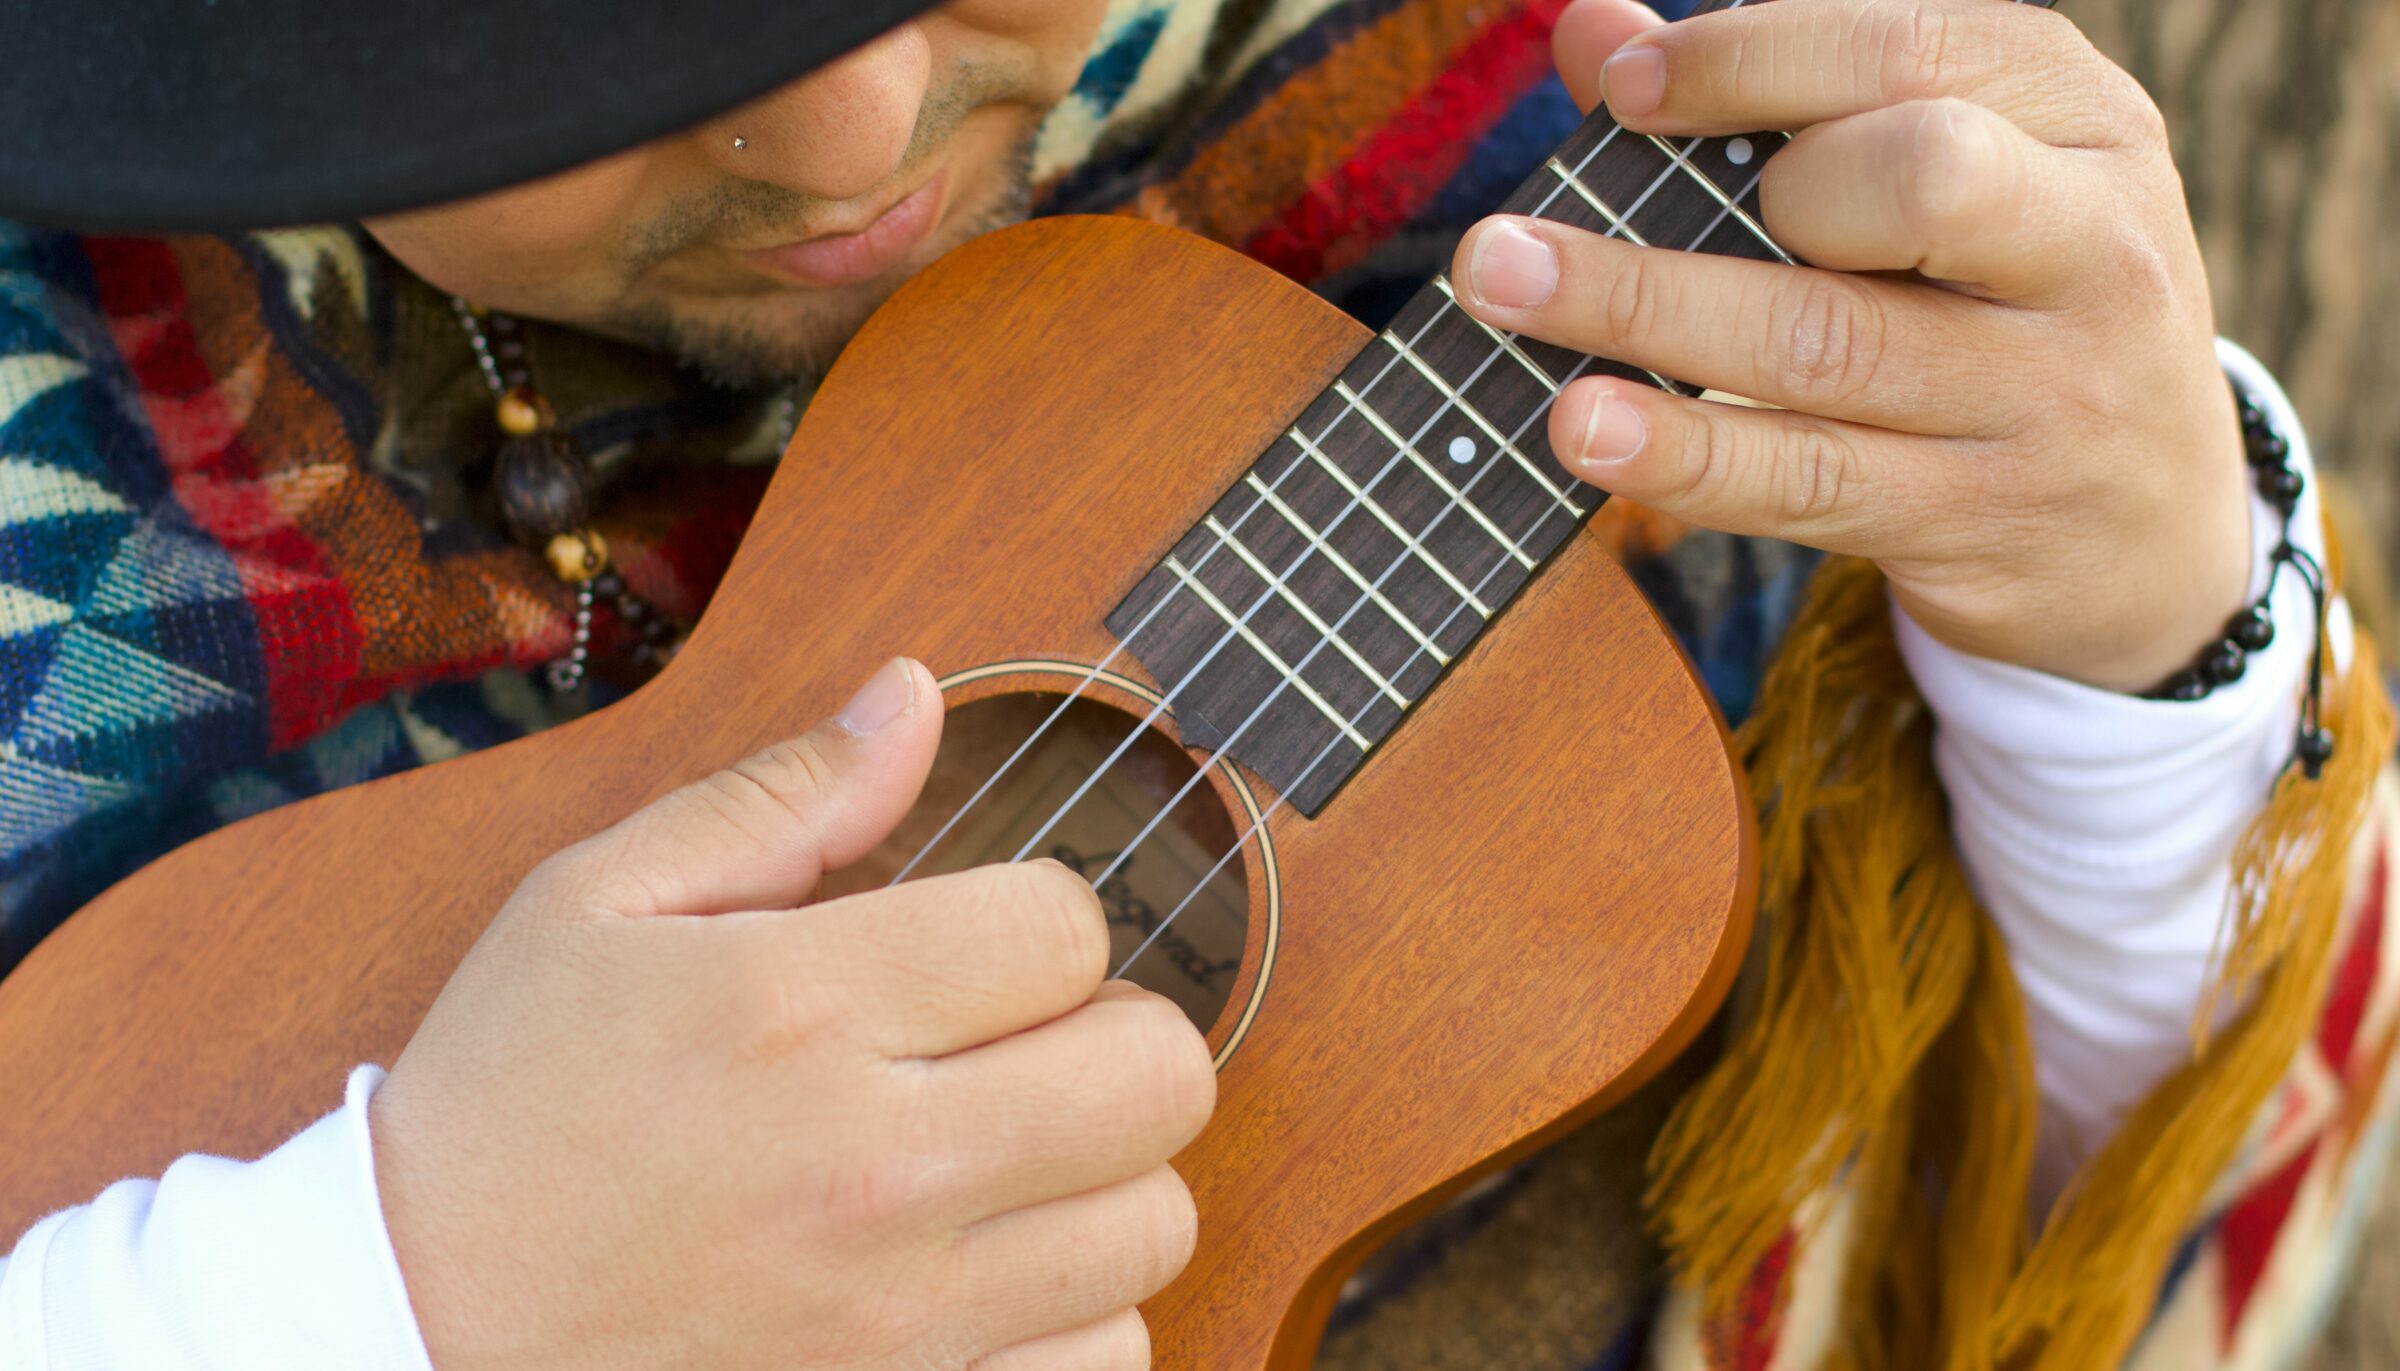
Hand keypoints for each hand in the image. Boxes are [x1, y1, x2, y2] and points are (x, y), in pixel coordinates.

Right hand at [370, 658, 1214, 1370]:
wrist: (409, 1334)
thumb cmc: (503, 1111)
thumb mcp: (594, 905)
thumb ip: (780, 799)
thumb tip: (914, 698)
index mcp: (802, 1009)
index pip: (1067, 926)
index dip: (1038, 919)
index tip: (976, 950)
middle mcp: (879, 1167)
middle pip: (1159, 1073)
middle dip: (1113, 1035)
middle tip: (1027, 1046)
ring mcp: (906, 1316)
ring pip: (1156, 1222)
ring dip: (1106, 1176)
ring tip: (1009, 1160)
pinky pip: (1110, 1358)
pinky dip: (1078, 1314)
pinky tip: (991, 1273)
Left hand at [1462, 0, 2248, 691]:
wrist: (2155, 531)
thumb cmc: (2000, 307)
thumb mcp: (1953, 176)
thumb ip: (1778, 96)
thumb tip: (1591, 31)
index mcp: (2077, 120)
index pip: (1912, 53)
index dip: (1751, 59)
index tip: (1623, 87)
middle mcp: (2085, 245)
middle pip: (1910, 183)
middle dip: (1733, 187)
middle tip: (1573, 208)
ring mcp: (2040, 394)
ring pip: (1829, 345)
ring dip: (1646, 313)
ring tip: (1501, 289)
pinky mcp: (1975, 518)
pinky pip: (1807, 479)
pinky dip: (1684, 452)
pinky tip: (1582, 427)